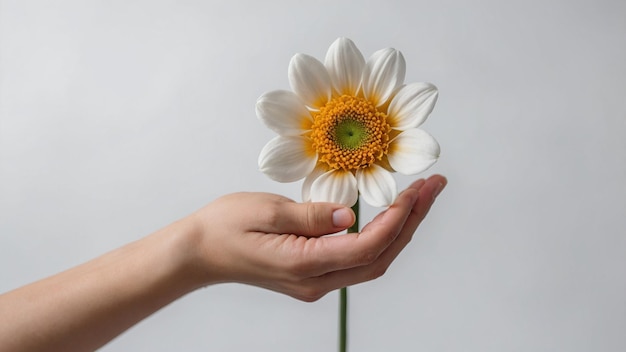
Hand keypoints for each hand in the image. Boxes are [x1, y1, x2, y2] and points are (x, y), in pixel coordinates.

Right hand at [189, 174, 446, 300]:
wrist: (199, 253)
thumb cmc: (224, 227)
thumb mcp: (264, 211)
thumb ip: (310, 216)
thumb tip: (349, 215)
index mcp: (304, 264)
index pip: (366, 246)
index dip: (396, 219)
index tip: (415, 191)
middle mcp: (316, 281)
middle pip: (379, 257)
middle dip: (411, 222)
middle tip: (433, 188)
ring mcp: (315, 282)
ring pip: (372, 261)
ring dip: (400, 230)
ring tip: (420, 198)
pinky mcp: (313, 274)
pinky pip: (357, 259)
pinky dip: (381, 237)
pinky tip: (390, 215)